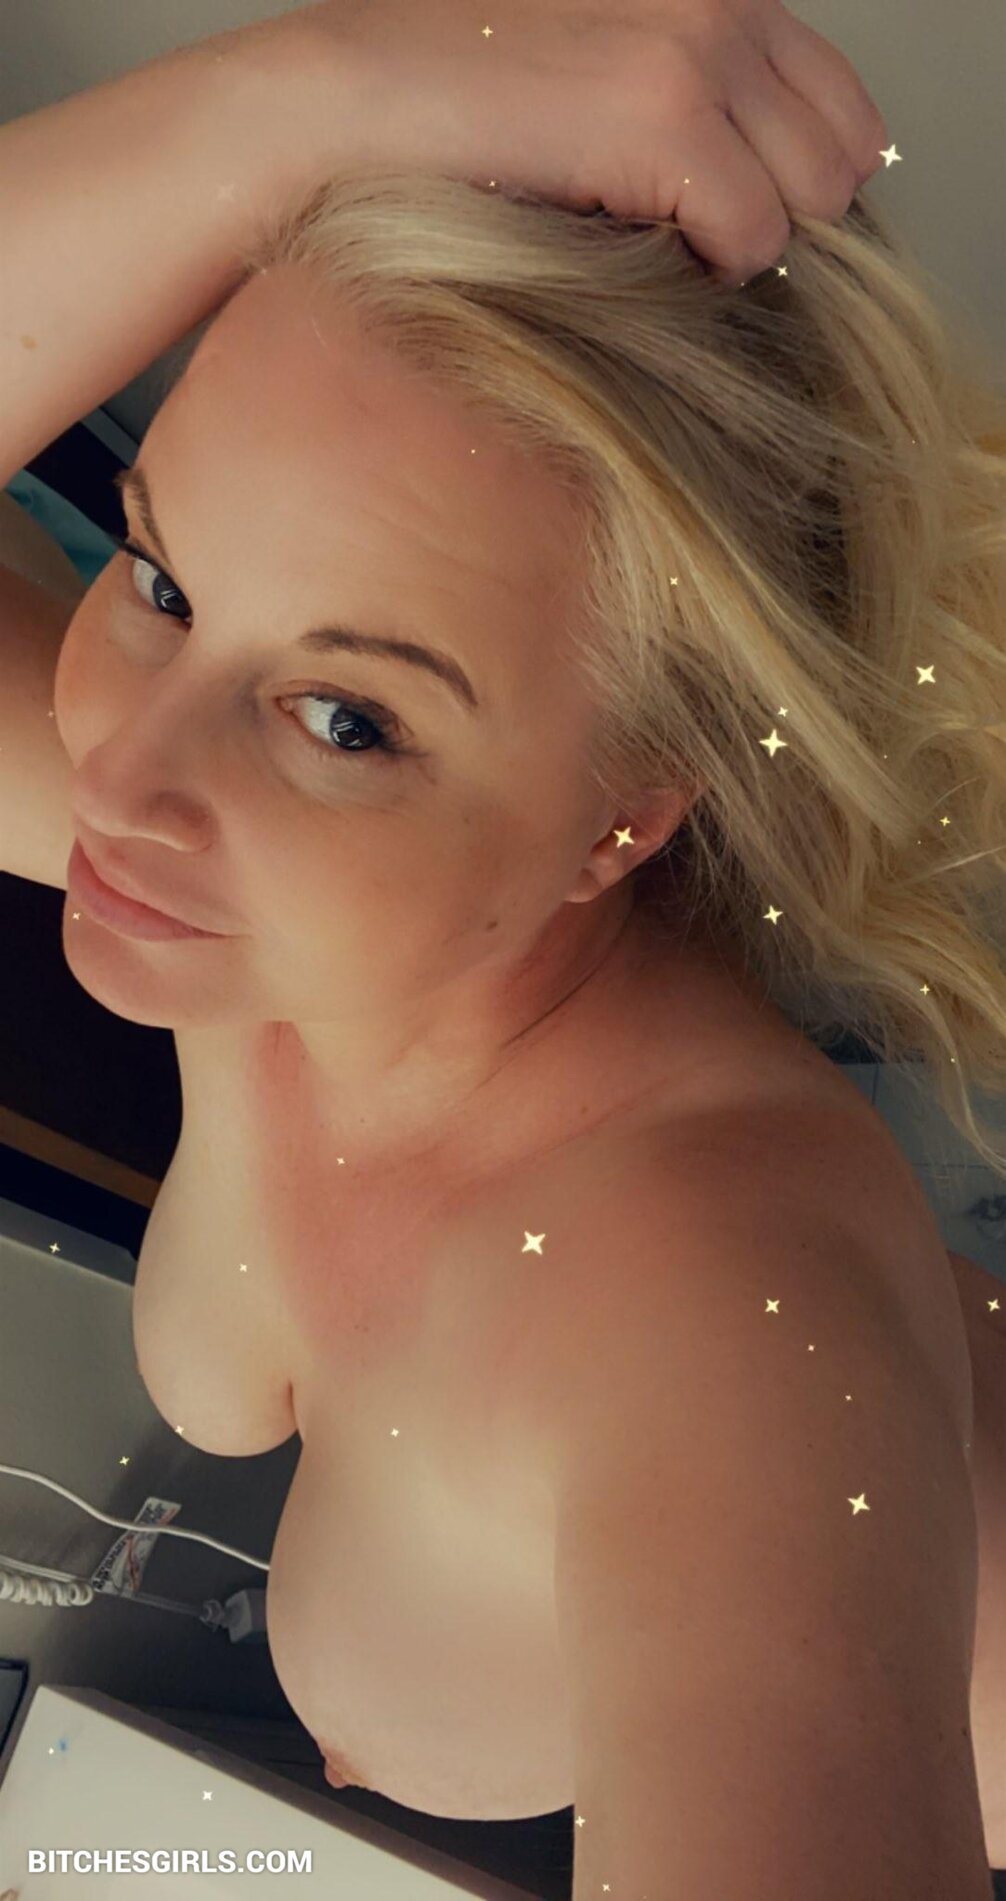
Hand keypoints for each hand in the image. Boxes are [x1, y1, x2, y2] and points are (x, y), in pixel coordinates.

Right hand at [280, 0, 888, 285]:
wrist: (346, 108)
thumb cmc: (453, 115)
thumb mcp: (592, 80)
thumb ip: (683, 107)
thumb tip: (769, 202)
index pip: (835, 99)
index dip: (801, 182)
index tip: (741, 228)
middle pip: (841, 157)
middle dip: (786, 220)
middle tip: (700, 254)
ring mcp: (693, 50)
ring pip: (808, 200)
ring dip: (748, 247)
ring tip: (665, 255)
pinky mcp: (661, 115)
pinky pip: (753, 235)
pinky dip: (709, 271)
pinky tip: (639, 261)